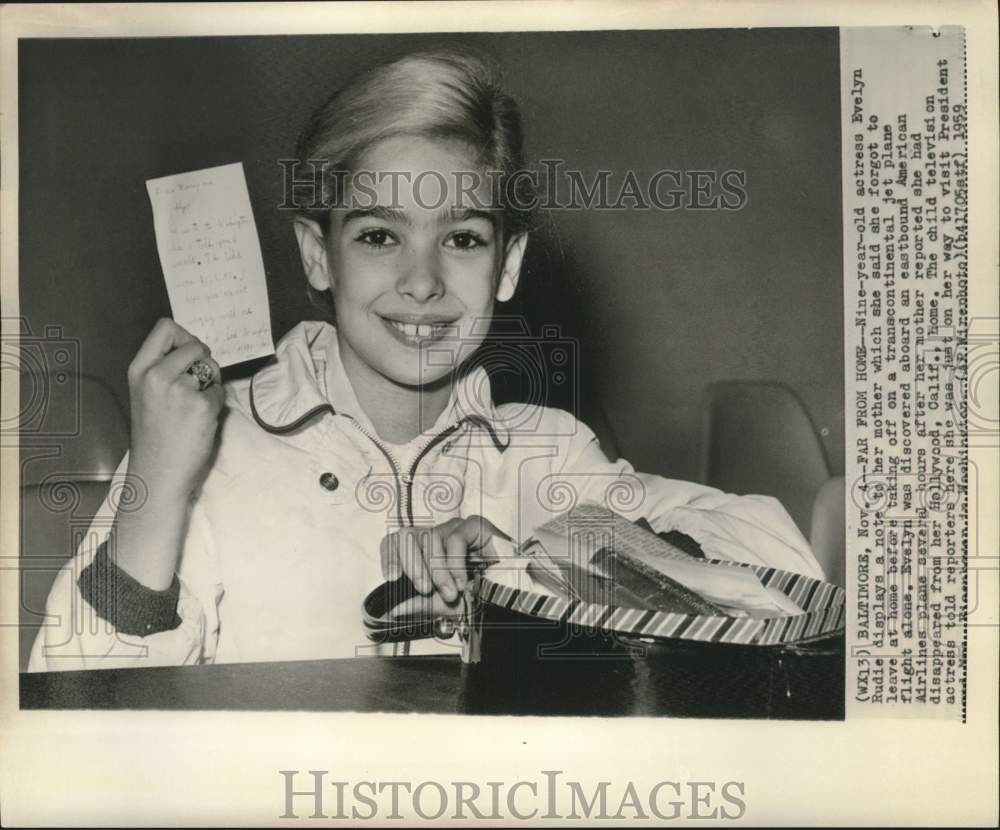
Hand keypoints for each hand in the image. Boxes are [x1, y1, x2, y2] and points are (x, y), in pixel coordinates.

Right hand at [126, 318, 224, 504]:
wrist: (158, 471)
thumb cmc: (154, 434)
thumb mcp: (144, 393)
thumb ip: (162, 368)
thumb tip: (193, 348)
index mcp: (139, 369)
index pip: (165, 327)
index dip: (184, 337)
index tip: (188, 355)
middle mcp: (157, 375)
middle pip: (195, 344)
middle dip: (204, 360)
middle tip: (198, 383)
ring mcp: (180, 389)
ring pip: (211, 367)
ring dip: (211, 382)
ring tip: (195, 405)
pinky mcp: (201, 405)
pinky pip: (220, 391)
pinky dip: (217, 403)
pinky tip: (201, 419)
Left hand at [380, 516, 504, 617]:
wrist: (510, 597)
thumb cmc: (478, 598)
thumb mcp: (442, 606)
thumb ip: (418, 605)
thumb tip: (392, 609)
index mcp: (425, 551)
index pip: (397, 541)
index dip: (390, 556)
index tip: (392, 579)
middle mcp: (438, 535)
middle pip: (408, 535)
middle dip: (414, 565)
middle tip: (424, 590)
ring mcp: (455, 528)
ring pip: (431, 537)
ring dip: (439, 571)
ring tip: (451, 593)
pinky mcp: (475, 525)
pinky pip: (455, 539)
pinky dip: (456, 565)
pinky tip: (463, 582)